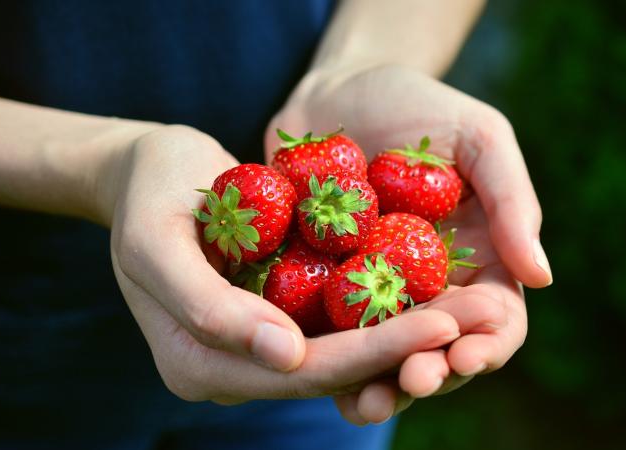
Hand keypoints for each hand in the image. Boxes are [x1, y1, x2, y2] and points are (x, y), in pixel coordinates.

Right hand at [104, 125, 461, 404]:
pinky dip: (387, 307)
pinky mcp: (282, 312)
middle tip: (478, 318)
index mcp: (201, 366)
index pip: (301, 371)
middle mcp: (237, 368)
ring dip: (411, 331)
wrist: (148, 172)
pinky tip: (439, 287)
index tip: (438, 324)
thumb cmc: (146, 197)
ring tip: (477, 308)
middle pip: (335, 369)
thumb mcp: (156, 244)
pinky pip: (341, 318)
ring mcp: (262, 343)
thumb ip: (208, 308)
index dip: (372, 352)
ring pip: (347, 349)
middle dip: (409, 346)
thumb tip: (287, 357)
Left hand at [267, 64, 549, 422]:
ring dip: (375, 383)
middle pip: (436, 348)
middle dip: (428, 374)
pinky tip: (306, 369)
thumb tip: (541, 277)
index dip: (487, 346)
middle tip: (410, 384)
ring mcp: (370, 291)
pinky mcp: (319, 284)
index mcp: (475, 261)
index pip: (494, 320)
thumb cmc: (418, 105)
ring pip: (380, 354)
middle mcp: (426, 287)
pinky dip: (320, 354)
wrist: (337, 91)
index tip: (466, 356)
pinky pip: (323, 328)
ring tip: (362, 401)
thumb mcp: (479, 137)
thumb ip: (513, 201)